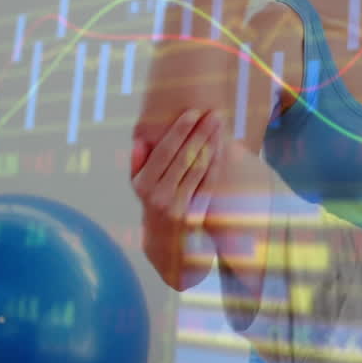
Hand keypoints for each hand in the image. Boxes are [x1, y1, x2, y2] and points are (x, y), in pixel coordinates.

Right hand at [130, 109, 223, 285]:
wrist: (168, 249)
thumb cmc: (156, 208)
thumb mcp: (141, 190)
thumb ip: (139, 165)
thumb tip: (139, 142)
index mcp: (143, 185)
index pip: (163, 152)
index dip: (178, 132)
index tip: (192, 113)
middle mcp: (158, 196)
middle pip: (183, 157)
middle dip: (199, 133)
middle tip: (214, 114)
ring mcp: (177, 206)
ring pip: (197, 169)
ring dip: (210, 144)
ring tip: (219, 126)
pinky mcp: (195, 214)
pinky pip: (207, 183)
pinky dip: (215, 164)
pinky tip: (222, 148)